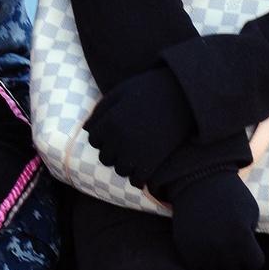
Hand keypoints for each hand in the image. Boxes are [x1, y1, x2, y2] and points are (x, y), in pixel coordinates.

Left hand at [84, 67, 194, 187]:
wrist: (183, 95)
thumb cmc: (149, 89)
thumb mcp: (120, 91)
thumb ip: (100, 110)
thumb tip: (85, 128)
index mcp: (109, 122)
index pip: (93, 139)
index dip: (102, 137)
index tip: (113, 133)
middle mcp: (118, 140)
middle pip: (104, 157)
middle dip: (112, 152)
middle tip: (124, 145)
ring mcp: (134, 153)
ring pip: (120, 170)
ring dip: (125, 165)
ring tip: (135, 156)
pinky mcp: (151, 162)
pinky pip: (137, 180)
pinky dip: (138, 178)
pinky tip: (144, 168)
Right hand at [167, 169, 263, 269]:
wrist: (197, 181)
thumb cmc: (230, 194)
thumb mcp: (252, 213)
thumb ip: (251, 237)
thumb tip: (245, 256)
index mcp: (242, 241)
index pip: (255, 264)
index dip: (253, 253)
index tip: (246, 240)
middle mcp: (221, 251)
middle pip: (234, 268)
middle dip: (234, 256)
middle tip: (227, 237)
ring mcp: (201, 252)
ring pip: (214, 269)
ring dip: (216, 259)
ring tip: (214, 240)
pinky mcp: (184, 250)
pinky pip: (196, 265)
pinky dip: (199, 257)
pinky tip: (201, 241)